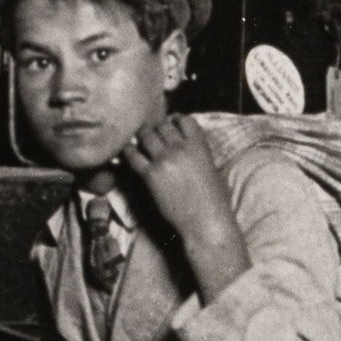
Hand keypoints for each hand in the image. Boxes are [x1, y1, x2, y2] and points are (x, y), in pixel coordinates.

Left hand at [120, 116, 248, 299]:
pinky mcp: (150, 175)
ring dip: (141, 137)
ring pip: (145, 135)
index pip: (184, 119)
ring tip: (139, 143)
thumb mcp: (212, 168)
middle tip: (151, 136)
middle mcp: (181, 148)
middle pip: (162, 125)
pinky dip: (127, 152)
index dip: (175, 120)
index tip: (170, 125)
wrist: (206, 221)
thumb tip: (188, 147)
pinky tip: (126, 153)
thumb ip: (199, 153)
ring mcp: (165, 160)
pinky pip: (132, 155)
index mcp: (199, 145)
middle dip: (156, 129)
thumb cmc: (214, 200)